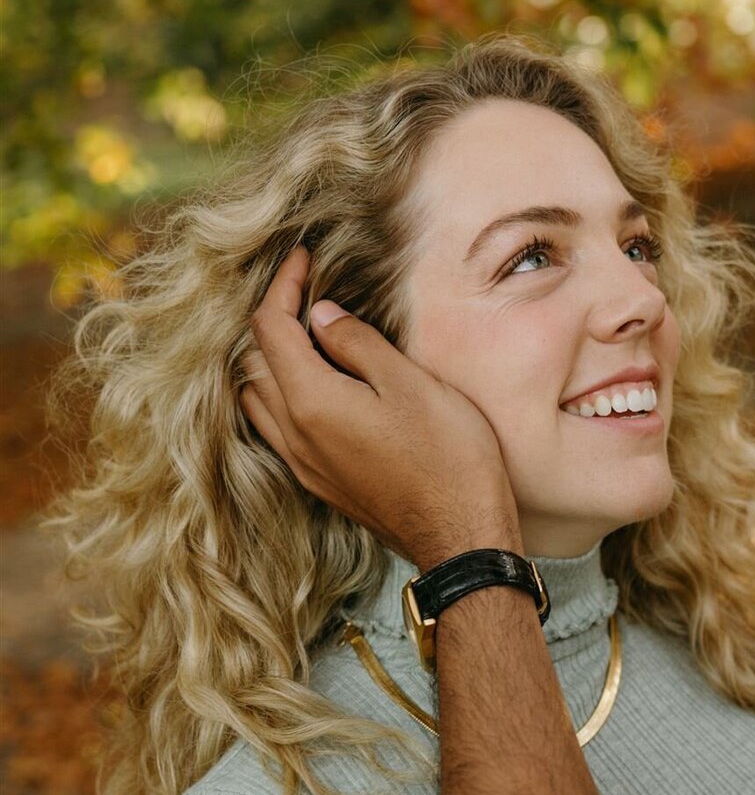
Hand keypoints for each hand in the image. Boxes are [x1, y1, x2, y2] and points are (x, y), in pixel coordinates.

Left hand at [242, 249, 520, 570]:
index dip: (283, 285)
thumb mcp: (409, 383)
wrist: (461, 536)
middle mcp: (293, 434)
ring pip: (256, 397)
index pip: (271, 328)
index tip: (303, 258)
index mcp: (310, 401)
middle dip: (271, 318)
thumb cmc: (449, 456)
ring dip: (268, 359)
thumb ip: (357, 344)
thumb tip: (320, 316)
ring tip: (303, 333)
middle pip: (253, 361)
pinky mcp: (319, 482)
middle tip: (305, 290)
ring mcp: (302, 463)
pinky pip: (275, 427)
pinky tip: (312, 384)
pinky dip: (278, 393)